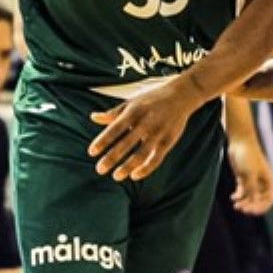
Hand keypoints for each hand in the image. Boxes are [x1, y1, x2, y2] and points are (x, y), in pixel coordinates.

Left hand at [88, 78, 209, 181]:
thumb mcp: (132, 103)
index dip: (103, 141)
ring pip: (141, 154)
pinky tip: (134, 176)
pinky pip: (157, 159)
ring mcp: (158, 132)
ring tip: (116, 176)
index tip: (91, 152)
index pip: (115, 128)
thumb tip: (93, 117)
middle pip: (126, 143)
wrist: (181, 95)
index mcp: (134, 111)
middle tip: (100, 170)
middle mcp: (146, 122)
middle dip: (112, 157)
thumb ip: (113, 113)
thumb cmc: (152, 99)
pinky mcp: (169, 141)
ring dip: (128, 166)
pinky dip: (146, 169)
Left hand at [225, 131, 272, 214]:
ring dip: (244, 202)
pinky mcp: (244, 178)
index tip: (251, 211)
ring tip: (235, 205)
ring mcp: (253, 181)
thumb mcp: (249, 174)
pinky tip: (232, 197)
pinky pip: (243, 192)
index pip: (269, 199)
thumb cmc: (247, 156)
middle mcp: (263, 182)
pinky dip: (238, 196)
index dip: (262, 207)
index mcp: (270, 181)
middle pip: (259, 200)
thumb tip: (254, 202)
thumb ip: (252, 188)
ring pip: (251, 197)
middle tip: (241, 209)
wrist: (240, 142)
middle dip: (251, 206)